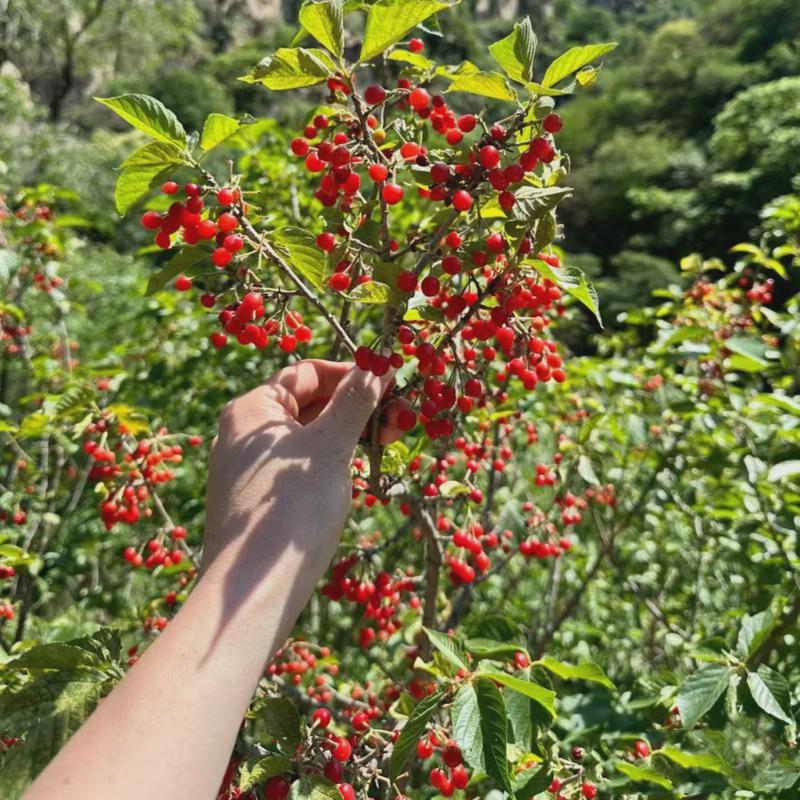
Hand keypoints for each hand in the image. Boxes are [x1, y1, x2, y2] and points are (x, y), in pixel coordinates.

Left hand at [200, 359, 399, 603]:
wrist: (254, 591)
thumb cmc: (292, 508)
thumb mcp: (330, 447)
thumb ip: (354, 401)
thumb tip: (377, 365)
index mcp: (253, 410)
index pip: (307, 373)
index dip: (351, 373)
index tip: (392, 383)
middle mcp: (245, 434)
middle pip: (310, 404)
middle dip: (358, 407)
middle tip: (403, 418)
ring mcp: (250, 469)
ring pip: (309, 437)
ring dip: (351, 434)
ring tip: (391, 442)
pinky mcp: (259, 500)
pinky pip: (301, 466)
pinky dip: (333, 461)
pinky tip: (360, 469)